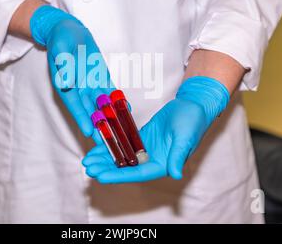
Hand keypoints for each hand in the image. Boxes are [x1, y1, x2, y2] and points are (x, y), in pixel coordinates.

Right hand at [30, 5, 112, 138]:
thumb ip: (63, 65)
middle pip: (91, 111)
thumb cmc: (60, 40)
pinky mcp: (102, 78)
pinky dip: (118, 101)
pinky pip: (111, 92)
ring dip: (111, 119)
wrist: (69, 31)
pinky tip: (126, 110)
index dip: (83, 118)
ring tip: (120, 133)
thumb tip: (65, 82)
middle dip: (100, 127)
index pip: (75, 106)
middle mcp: (80, 90)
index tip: (89, 132)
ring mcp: (92, 85)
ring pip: (103, 105)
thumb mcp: (59, 49)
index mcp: (66, 86)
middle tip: (108, 143)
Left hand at [82, 76, 229, 182]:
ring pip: (122, 156)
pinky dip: (111, 144)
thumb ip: (178, 156)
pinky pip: (124, 143)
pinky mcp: (142, 138)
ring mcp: (146, 149)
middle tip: (88, 167)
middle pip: (125, 168)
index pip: (137, 174)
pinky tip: (98, 143)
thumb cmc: (193, 122)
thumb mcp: (185, 138)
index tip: (100, 176)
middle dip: (106, 168)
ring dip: (105, 158)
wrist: (194, 105)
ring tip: (88, 159)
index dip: (117, 176)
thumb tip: (176, 174)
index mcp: (163, 164)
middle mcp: (152, 160)